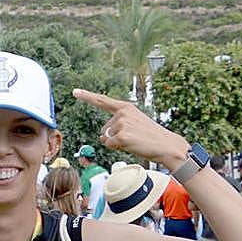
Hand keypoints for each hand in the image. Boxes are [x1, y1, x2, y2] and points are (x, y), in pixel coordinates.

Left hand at [73, 89, 190, 166]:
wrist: (167, 145)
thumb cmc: (151, 137)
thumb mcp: (135, 125)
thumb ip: (117, 126)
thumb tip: (102, 137)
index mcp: (126, 107)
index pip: (103, 101)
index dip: (87, 96)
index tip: (75, 92)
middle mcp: (122, 113)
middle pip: (105, 129)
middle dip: (114, 137)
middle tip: (134, 138)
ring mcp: (122, 123)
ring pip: (107, 138)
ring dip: (117, 143)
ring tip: (135, 141)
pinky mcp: (122, 136)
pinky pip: (110, 145)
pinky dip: (118, 148)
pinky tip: (132, 145)